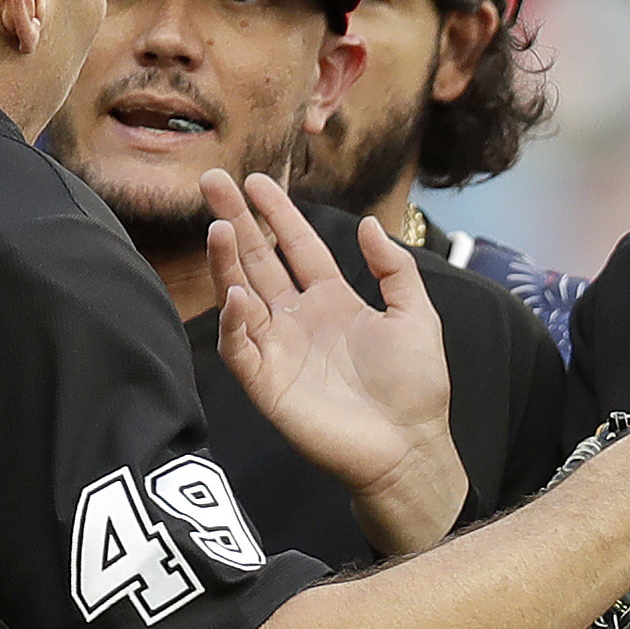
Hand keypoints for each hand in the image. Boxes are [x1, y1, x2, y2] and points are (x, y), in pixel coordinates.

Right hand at [205, 169, 465, 551]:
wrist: (409, 447)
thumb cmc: (416, 387)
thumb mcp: (417, 314)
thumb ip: (394, 268)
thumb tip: (368, 223)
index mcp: (332, 301)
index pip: (297, 247)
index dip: (277, 214)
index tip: (255, 181)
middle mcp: (299, 319)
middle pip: (259, 261)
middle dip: (236, 222)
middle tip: (212, 182)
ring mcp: (279, 350)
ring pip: (241, 296)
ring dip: (227, 262)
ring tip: (218, 227)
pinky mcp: (267, 384)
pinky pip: (240, 348)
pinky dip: (234, 322)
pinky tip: (235, 294)